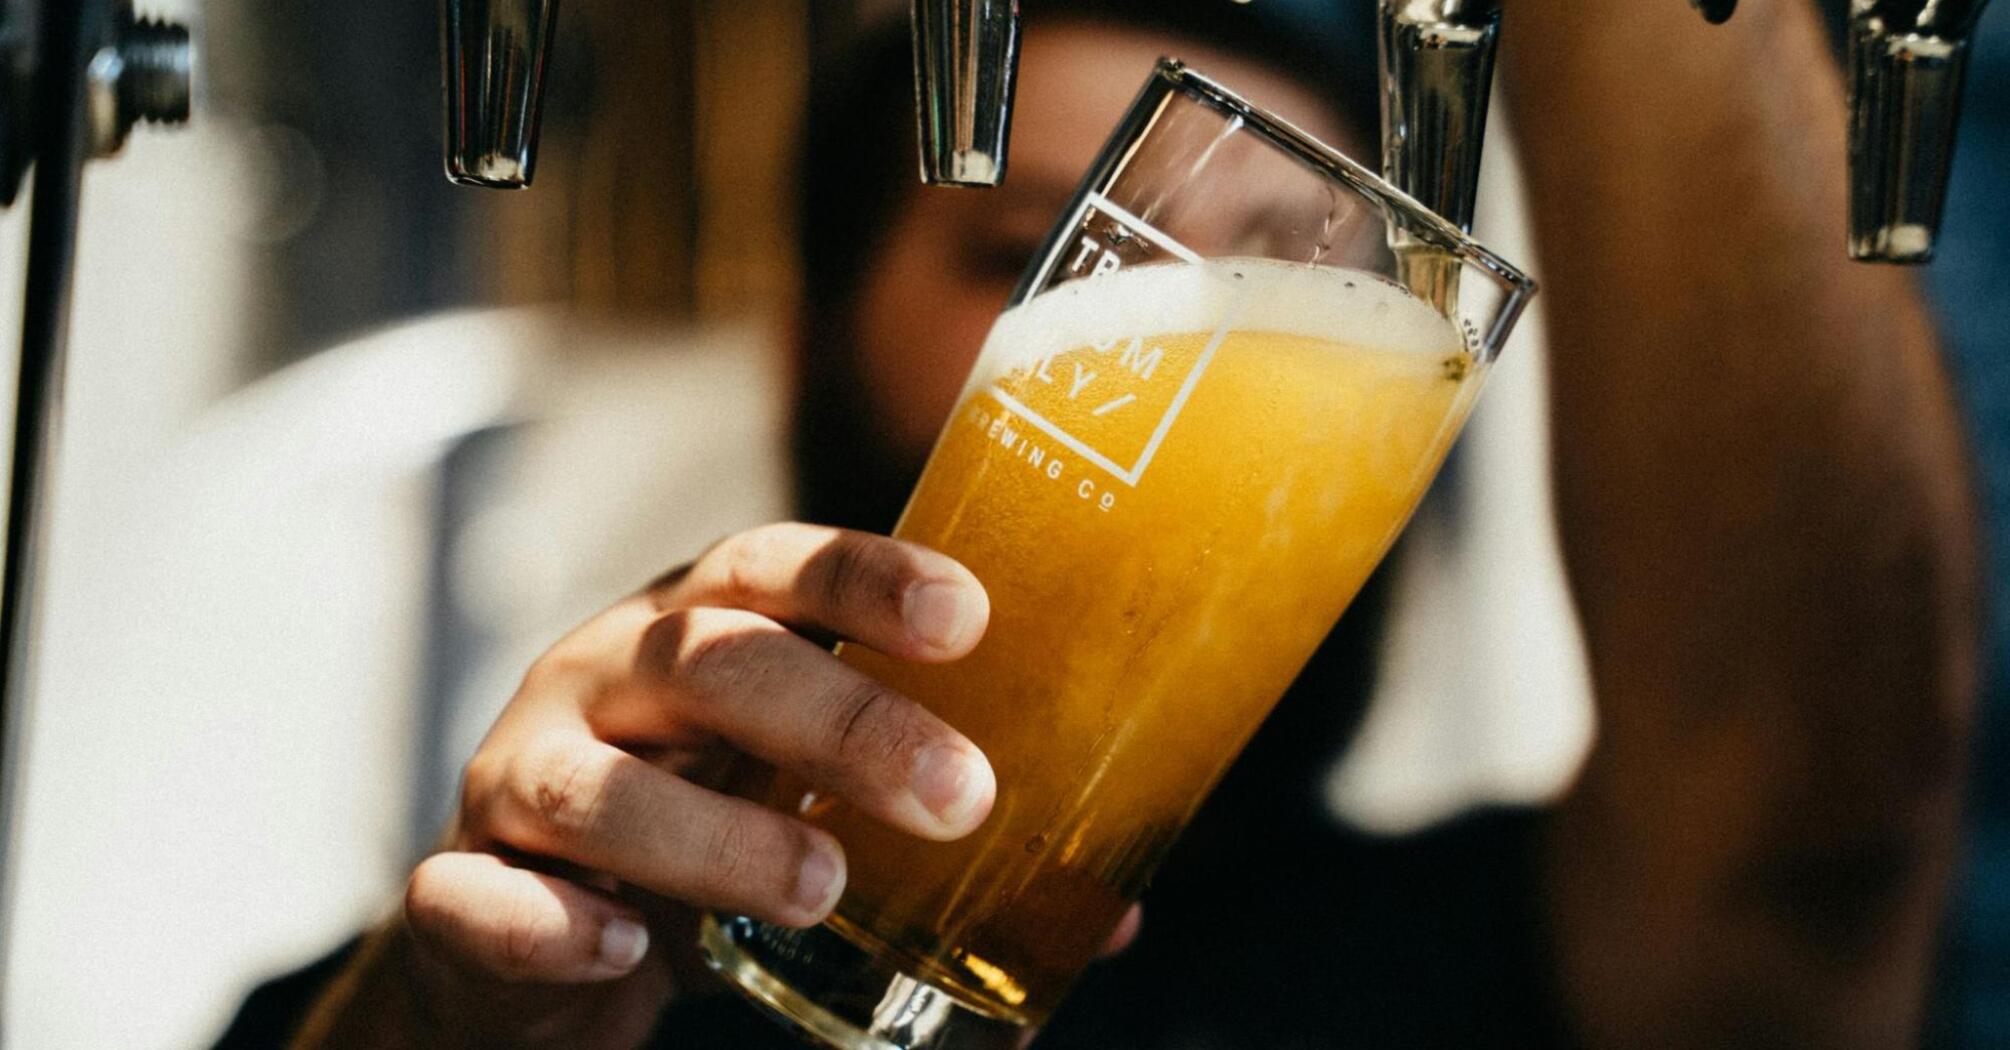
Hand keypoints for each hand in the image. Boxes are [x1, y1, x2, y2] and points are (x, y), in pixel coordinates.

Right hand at [398, 523, 1004, 1046]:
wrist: (513, 937)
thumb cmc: (689, 834)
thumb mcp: (798, 810)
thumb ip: (922, 845)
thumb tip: (1106, 921)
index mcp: (691, 632)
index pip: (772, 567)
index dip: (864, 579)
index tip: (969, 618)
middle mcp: (600, 678)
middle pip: (707, 662)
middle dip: (838, 720)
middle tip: (957, 795)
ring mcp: (515, 777)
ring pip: (590, 782)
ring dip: (712, 835)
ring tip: (821, 890)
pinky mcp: (456, 889)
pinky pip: (480, 897)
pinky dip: (550, 922)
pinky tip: (629, 950)